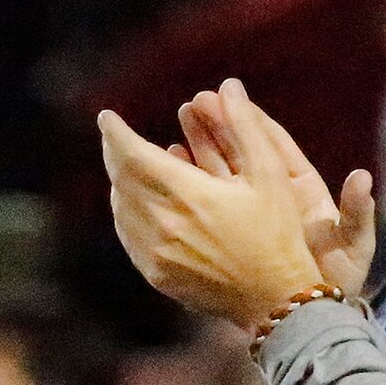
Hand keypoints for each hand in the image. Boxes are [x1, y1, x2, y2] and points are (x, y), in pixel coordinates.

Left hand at [99, 82, 330, 333]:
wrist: (276, 297)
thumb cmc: (278, 233)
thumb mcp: (270, 174)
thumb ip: (245, 127)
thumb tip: (229, 87)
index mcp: (186, 193)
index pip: (130, 153)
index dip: (115, 133)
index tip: (106, 117)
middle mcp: (161, 222)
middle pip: (120, 179)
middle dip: (115, 153)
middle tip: (115, 137)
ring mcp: (154, 251)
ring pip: (121, 207)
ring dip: (121, 183)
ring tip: (130, 169)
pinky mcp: (154, 273)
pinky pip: (129, 235)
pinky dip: (128, 213)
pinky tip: (141, 206)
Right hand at [179, 87, 376, 293]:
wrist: (315, 315)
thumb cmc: (341, 278)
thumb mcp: (353, 244)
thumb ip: (356, 212)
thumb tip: (362, 178)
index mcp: (305, 192)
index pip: (275, 147)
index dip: (252, 121)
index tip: (229, 96)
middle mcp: (275, 198)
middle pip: (242, 154)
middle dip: (218, 127)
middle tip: (191, 103)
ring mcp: (250, 215)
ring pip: (221, 175)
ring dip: (199, 150)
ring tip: (177, 125)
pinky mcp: (231, 234)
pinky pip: (208, 205)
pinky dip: (190, 186)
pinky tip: (169, 168)